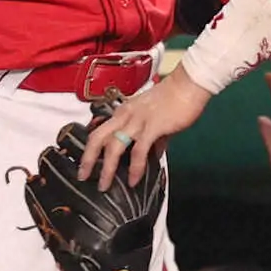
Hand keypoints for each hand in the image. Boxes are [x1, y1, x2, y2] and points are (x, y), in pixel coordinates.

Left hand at [79, 65, 211, 190]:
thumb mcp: (156, 118)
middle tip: (82, 176)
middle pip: (98, 137)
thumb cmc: (174, 98)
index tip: (86, 164)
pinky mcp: (152, 127)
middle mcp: (125, 115)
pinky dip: (134, 168)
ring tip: (104, 185)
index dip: (90, 149)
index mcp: (124, 112)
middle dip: (87, 158)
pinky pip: (138, 151)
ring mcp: (137, 120)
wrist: (188, 85)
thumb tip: (153, 154)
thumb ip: (153, 137)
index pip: (100, 131)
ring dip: (107, 168)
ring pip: (114, 146)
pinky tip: (133, 179)